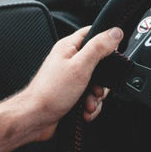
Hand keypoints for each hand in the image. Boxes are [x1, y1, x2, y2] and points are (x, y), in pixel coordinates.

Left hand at [16, 26, 122, 141]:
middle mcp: (69, 61)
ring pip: (96, 83)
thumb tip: (115, 33)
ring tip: (88, 103)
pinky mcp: (72, 94)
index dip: (107, 42)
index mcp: (69, 47)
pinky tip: (84, 111)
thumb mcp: (80, 66)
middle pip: (100, 63)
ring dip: (96, 97)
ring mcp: (70, 79)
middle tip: (96, 87)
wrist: (35, 118)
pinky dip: (90, 106)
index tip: (113, 55)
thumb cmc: (50, 92)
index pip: (93, 33)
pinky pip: (90, 98)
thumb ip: (98, 48)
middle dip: (103, 80)